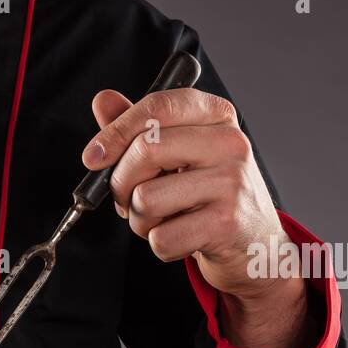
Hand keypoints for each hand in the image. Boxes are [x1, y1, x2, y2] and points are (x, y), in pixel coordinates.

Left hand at [82, 88, 315, 347]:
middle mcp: (229, 143)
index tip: (92, 157)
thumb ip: (139, 128)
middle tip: (127, 198)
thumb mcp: (178, 153)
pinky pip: (161, 238)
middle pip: (145, 151)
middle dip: (120, 183)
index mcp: (216, 116)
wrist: (255, 243)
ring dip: (139, 220)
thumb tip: (104, 101)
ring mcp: (231, 183)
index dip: (115, 131)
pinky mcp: (225, 223)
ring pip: (145, 199)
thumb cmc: (208, 195)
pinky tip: (181, 238)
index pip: (157, 106)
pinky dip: (159, 245)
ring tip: (162, 219)